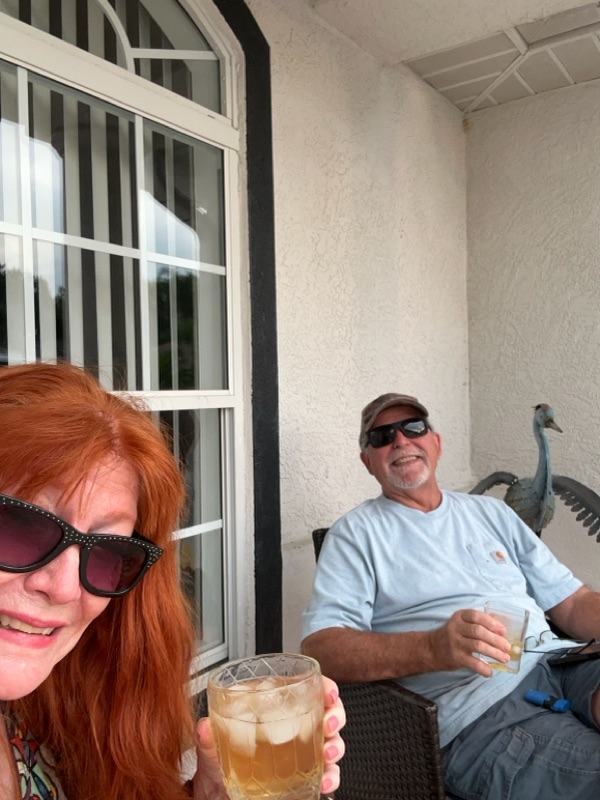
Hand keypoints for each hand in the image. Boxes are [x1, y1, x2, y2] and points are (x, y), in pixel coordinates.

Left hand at [190, 675, 345, 798]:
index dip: (322, 686)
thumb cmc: (219, 766)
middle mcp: (289, 727)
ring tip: (327, 754)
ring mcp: (299, 752)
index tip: (329, 692)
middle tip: (329, 723)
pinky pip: (327, 772)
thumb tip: (204, 727)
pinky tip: (325, 779)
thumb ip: (208, 740)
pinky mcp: (303, 776)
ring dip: (336, 745)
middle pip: (324, 711)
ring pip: (331, 740)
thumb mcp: (211, 752)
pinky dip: (332, 776)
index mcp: (270, 708)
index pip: (303, 687)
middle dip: (335, 714)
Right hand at [430, 608, 510, 676]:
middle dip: (496, 640)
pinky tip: (490, 672)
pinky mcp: (455, 657)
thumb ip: (478, 623)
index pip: (476, 616)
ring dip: (494, 653)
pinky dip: (483, 668)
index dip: (491, 623)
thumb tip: (501, 628)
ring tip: (505, 658)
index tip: (503, 631)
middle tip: (507, 647)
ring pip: (478, 646)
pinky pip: (473, 663)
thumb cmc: (452, 635)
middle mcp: (456, 628)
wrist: (431, 649)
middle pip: (479, 631)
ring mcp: (455, 642)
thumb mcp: (461, 623)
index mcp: (459, 616)